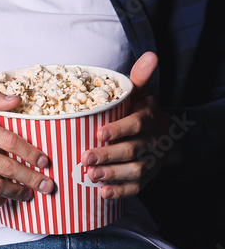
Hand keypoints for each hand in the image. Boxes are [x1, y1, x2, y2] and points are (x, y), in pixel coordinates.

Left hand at [83, 52, 169, 199]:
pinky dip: (120, 192)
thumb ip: (140, 77)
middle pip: (133, 150)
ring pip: (135, 171)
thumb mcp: (142, 92)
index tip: (100, 133)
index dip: (120, 130)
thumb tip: (151, 55)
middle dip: (109, 156)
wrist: (164, 135)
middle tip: (85, 158)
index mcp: (149, 118)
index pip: (136, 124)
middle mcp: (153, 141)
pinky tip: (102, 193)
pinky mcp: (147, 177)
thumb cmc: (141, 110)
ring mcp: (151, 161)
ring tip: (90, 176)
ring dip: (113, 175)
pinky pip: (137, 187)